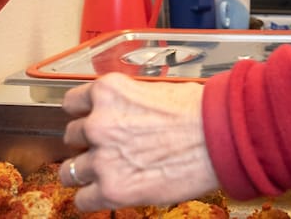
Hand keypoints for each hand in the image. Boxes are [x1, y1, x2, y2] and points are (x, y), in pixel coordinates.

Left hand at [59, 73, 217, 210]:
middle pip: (71, 137)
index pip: (72, 103)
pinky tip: (109, 193)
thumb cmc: (201, 112)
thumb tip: (127, 113)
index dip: (83, 114)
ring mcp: (102, 158)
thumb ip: (130, 102)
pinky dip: (93, 198)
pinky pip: (83, 199)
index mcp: (109, 92)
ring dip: (86, 173)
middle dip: (88, 144)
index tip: (90, 121)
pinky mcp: (112, 189)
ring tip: (107, 173)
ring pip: (69, 171)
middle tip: (109, 149)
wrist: (220, 138)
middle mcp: (99, 123)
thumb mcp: (157, 91)